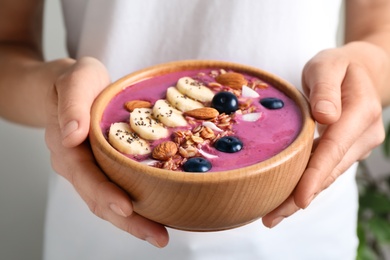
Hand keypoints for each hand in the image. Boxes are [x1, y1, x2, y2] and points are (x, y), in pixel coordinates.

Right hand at [44, 57, 168, 246]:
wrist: (69, 87)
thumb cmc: (75, 80)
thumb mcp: (76, 79)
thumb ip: (71, 104)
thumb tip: (71, 135)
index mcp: (67, 146)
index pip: (86, 176)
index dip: (106, 194)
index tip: (128, 208)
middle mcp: (76, 165)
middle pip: (99, 200)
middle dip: (129, 221)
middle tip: (159, 237)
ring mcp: (89, 170)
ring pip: (108, 203)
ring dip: (134, 222)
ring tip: (161, 235)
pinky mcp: (103, 169)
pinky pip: (116, 192)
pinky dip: (134, 207)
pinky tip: (156, 214)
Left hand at [262, 42, 385, 226]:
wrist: (360, 72)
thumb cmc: (339, 66)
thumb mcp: (328, 66)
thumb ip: (326, 88)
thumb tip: (326, 117)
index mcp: (360, 112)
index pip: (334, 148)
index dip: (315, 175)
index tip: (299, 199)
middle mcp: (364, 135)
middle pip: (329, 171)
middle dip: (300, 196)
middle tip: (270, 217)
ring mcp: (357, 145)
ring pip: (327, 175)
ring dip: (300, 196)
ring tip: (272, 215)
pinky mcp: (346, 150)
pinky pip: (324, 169)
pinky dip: (305, 184)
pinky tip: (285, 198)